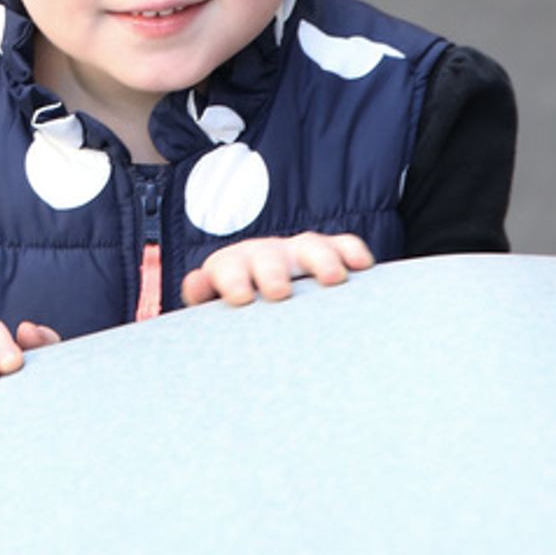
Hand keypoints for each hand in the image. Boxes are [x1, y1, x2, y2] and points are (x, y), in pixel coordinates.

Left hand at [181, 231, 373, 306]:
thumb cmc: (239, 309)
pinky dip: (352, 251)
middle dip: (273, 271)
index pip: (227, 268)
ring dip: (321, 259)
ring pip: (309, 246)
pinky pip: (343, 245)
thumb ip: (203, 296)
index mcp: (231, 268)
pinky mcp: (330, 253)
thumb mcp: (215, 307)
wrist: (265, 296)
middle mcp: (265, 255)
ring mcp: (297, 252)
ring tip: (334, 279)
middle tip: (279, 292)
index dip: (232, 279)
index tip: (241, 298)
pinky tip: (362, 266)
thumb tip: (194, 283)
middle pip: (267, 256)